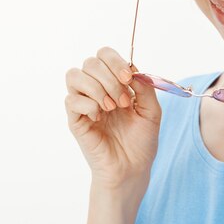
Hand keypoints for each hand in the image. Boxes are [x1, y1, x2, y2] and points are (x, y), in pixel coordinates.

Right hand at [64, 46, 161, 190]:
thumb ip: (145, 87)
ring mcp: (84, 104)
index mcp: (114, 83)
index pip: (104, 55)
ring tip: (112, 108)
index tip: (129, 78)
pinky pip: (71, 100)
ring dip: (96, 88)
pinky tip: (100, 118)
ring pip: (74, 75)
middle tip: (124, 101)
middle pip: (90, 62)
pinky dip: (88, 105)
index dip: (115, 61)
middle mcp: (96, 89)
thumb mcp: (152, 110)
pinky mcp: (75, 120)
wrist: (133, 168)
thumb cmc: (142, 141)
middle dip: (109, 77)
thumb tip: (133, 69)